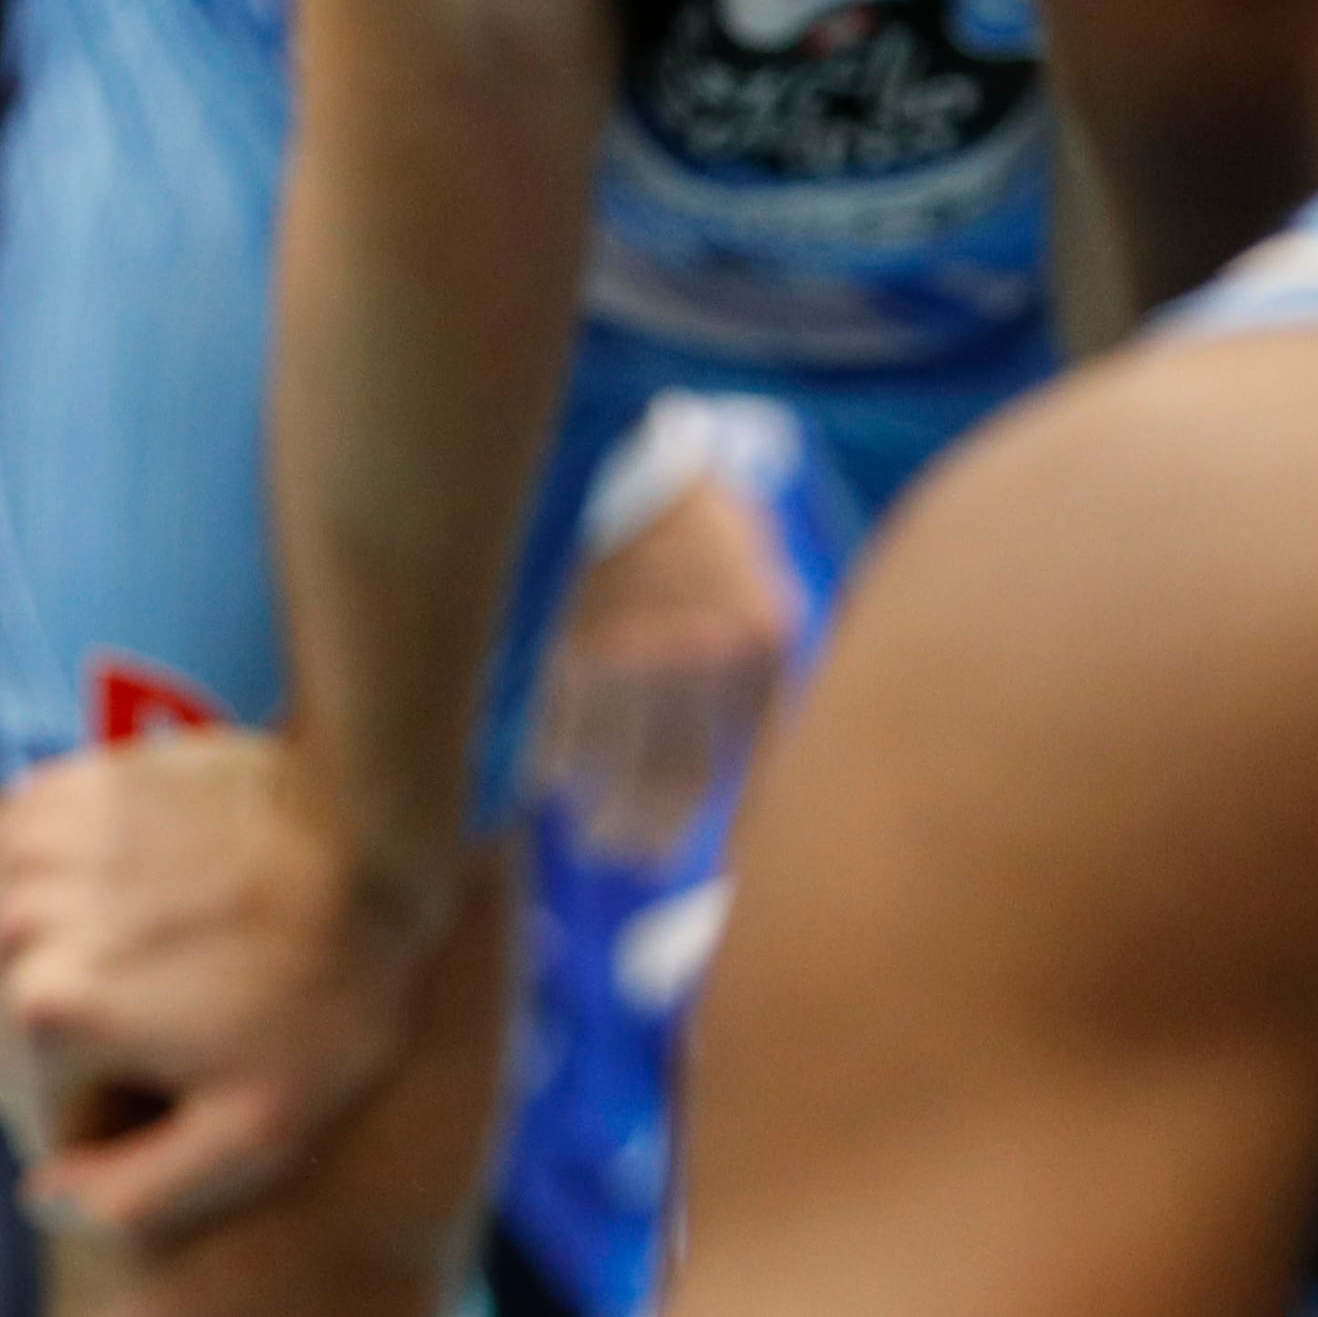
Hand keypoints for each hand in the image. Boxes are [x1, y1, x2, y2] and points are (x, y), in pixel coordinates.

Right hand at [0, 733, 444, 1243]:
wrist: (364, 832)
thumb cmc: (329, 990)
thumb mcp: (260, 1130)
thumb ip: (138, 1193)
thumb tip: (43, 1196)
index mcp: (50, 1018)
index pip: (17, 1107)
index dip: (93, 1116)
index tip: (165, 1091)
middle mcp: (11, 930)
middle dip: (55, 1047)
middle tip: (153, 1029)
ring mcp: (22, 853)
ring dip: (21, 972)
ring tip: (119, 972)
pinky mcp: (41, 795)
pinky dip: (5, 898)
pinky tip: (77, 909)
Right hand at [527, 460, 803, 862]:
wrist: (627, 450)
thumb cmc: (703, 521)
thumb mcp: (762, 583)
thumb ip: (765, 663)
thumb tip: (764, 756)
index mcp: (760, 643)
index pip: (757, 764)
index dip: (736, 826)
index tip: (718, 865)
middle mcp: (696, 656)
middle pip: (678, 780)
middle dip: (657, 833)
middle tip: (640, 860)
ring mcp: (624, 653)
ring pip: (609, 766)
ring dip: (600, 814)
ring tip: (596, 837)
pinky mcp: (562, 645)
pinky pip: (555, 732)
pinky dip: (552, 765)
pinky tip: (553, 782)